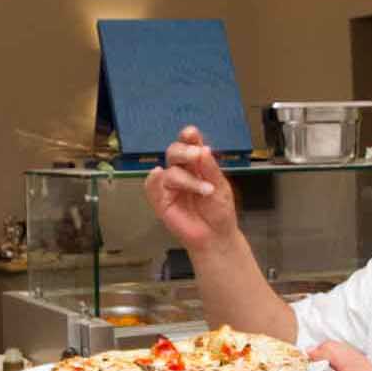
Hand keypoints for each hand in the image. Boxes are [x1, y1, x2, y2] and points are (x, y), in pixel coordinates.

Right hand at [145, 127, 238, 250]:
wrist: (216, 236)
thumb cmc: (219, 210)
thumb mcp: (220, 187)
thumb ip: (210, 169)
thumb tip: (202, 148)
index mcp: (197, 163)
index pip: (190, 144)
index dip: (188, 136)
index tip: (191, 133)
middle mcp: (181, 170)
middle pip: (174, 151)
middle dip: (184, 151)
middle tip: (198, 156)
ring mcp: (170, 186)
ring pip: (169, 170)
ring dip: (187, 178)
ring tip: (206, 190)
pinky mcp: (160, 200)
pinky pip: (151, 186)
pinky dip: (154, 179)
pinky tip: (159, 174)